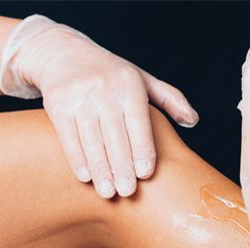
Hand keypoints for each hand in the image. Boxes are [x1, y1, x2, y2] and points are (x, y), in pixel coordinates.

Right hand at [0, 15, 197, 197]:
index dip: (142, 149)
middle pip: (115, 135)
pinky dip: (77, 159)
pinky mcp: (57, 104)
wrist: (64, 53)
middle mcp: (103, 89)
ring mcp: (78, 96)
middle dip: (121, 166)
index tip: (145, 173)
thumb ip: (170, 99)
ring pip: (91, 139)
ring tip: (108, 192)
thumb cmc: (112, 73)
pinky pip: (68, 136)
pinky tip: (86, 177)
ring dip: (100, 168)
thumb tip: (193, 121)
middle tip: (128, 191)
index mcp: (129, 84)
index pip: (138, 122)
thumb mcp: (143, 78)